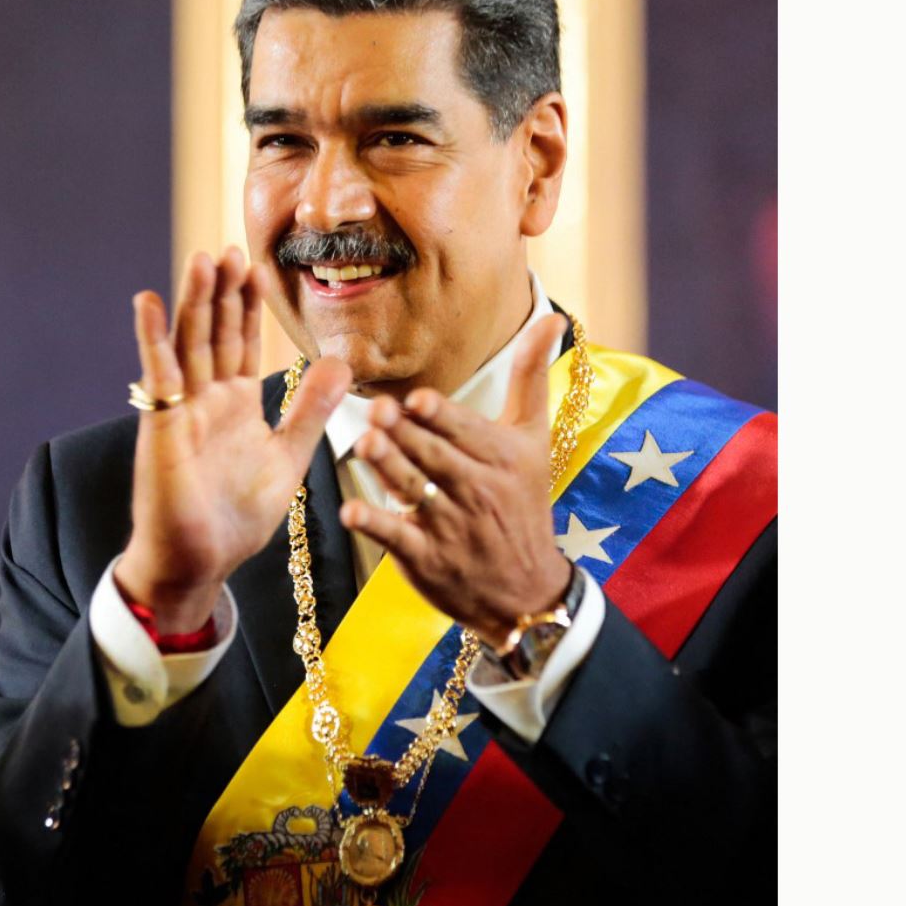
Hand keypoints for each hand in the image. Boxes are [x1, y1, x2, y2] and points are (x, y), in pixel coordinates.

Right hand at [116, 249, 350, 632]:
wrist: (201, 561)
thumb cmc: (236, 517)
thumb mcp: (288, 455)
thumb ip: (310, 409)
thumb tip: (340, 363)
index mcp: (235, 405)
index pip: (241, 342)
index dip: (247, 304)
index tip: (256, 266)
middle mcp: (206, 399)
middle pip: (214, 332)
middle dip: (222, 291)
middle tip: (230, 248)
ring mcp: (182, 410)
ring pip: (189, 344)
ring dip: (193, 302)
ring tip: (202, 259)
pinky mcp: (163, 427)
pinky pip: (158, 376)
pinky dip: (151, 338)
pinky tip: (147, 303)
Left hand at [339, 312, 573, 647]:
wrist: (527, 589)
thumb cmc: (523, 501)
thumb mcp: (534, 439)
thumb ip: (532, 377)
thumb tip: (553, 316)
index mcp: (503, 457)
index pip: (467, 431)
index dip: (441, 417)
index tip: (416, 400)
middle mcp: (479, 490)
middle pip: (436, 457)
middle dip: (406, 435)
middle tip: (375, 410)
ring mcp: (452, 527)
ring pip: (416, 491)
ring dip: (389, 469)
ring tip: (363, 444)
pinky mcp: (428, 559)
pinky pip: (398, 538)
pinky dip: (377, 525)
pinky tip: (353, 510)